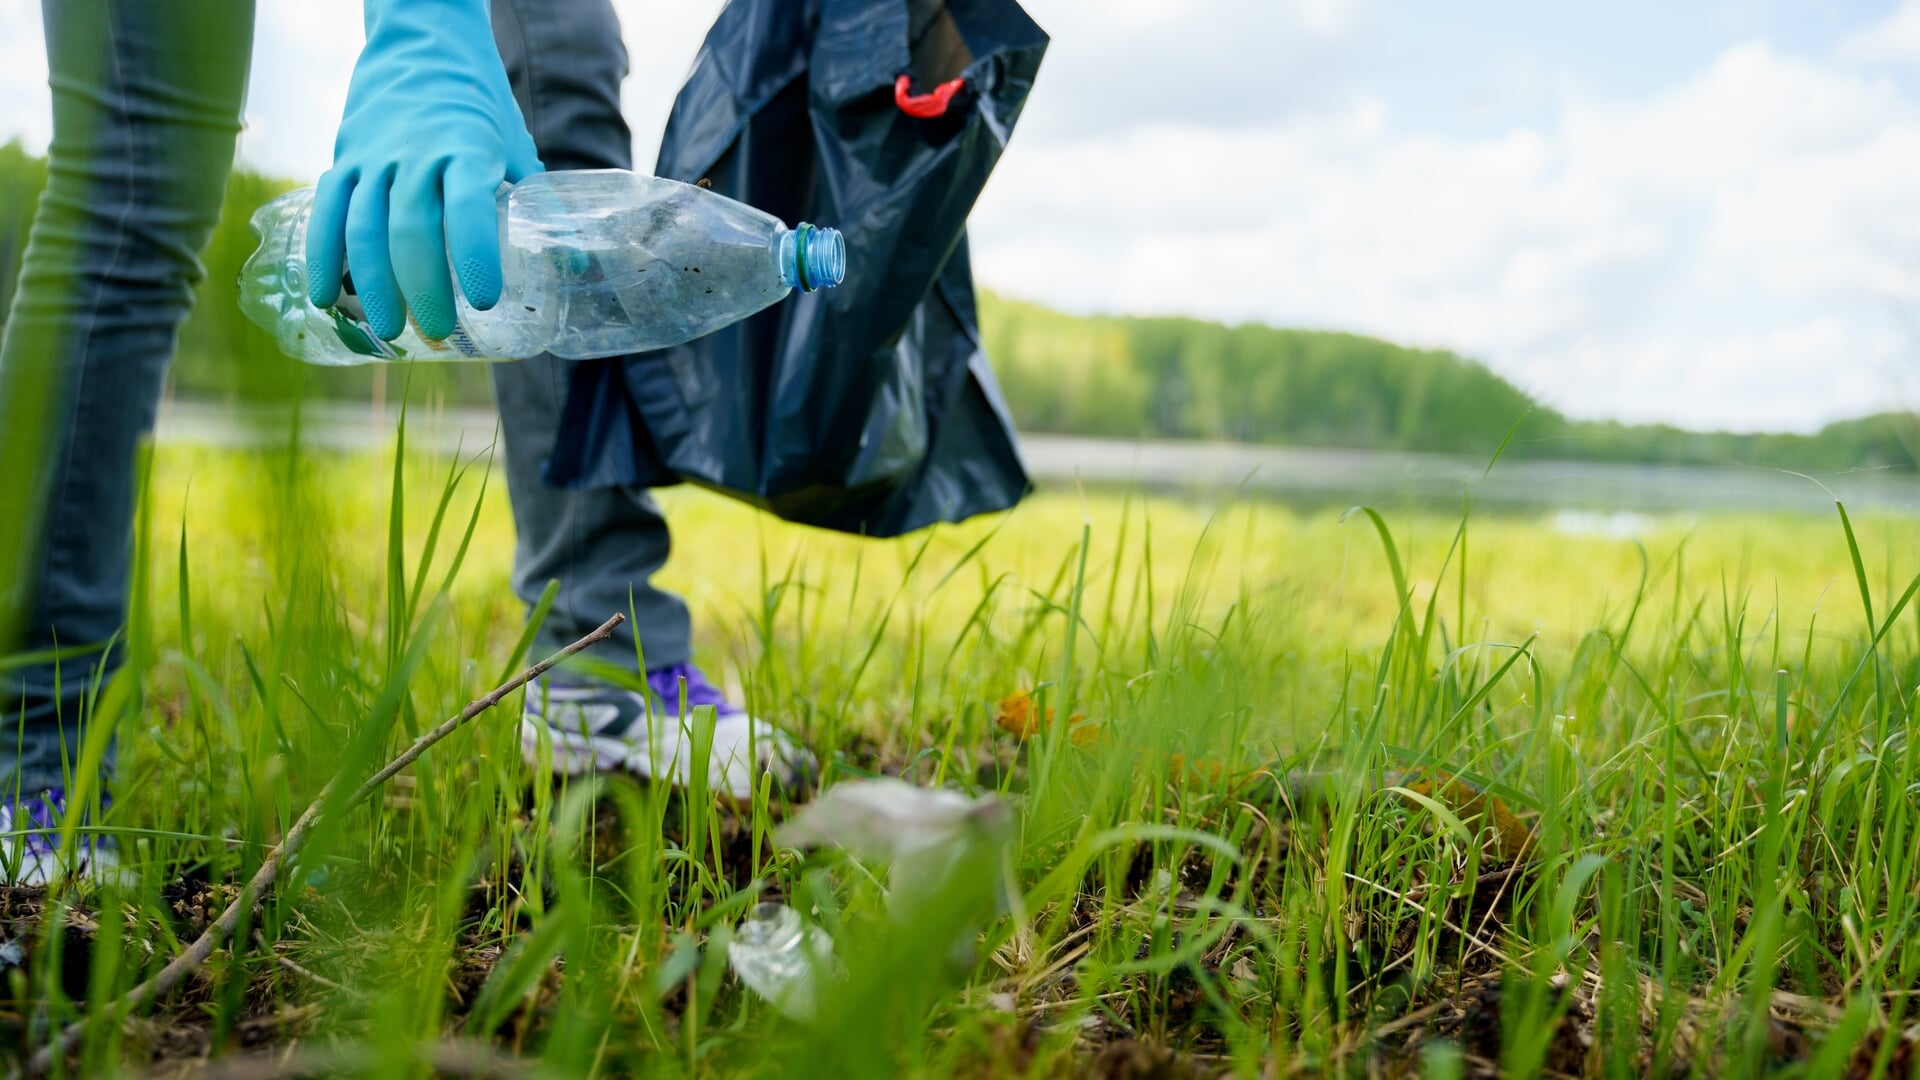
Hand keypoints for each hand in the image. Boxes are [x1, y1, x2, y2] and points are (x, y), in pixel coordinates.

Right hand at [306, 0, 541, 340]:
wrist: (421, 41)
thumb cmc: (479, 104)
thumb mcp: (517, 146)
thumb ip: (540, 205)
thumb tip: (576, 266)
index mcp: (467, 150)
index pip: (468, 207)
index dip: (474, 255)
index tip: (485, 300)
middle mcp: (415, 154)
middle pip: (410, 228)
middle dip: (422, 286)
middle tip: (437, 330)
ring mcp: (373, 156)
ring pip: (363, 225)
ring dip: (372, 284)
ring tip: (389, 330)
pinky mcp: (343, 157)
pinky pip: (326, 210)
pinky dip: (321, 255)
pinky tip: (325, 297)